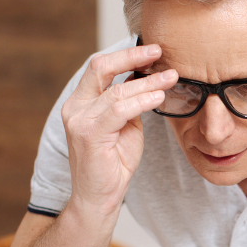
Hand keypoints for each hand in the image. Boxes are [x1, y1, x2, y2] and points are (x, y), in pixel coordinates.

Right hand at [60, 43, 177, 216]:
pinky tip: (159, 97)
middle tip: (159, 51)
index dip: (126, 55)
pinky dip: (142, 101)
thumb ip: (130, 103)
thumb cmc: (113, 163)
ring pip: (116, 90)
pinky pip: (119, 110)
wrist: (100, 197)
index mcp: (81, 102)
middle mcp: (75, 107)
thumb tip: (147, 79)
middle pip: (100, 67)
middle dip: (132, 56)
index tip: (152, 49)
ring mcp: (79, 120)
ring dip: (148, 82)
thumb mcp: (125, 126)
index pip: (100, 68)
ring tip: (171, 77)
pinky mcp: (89, 134)